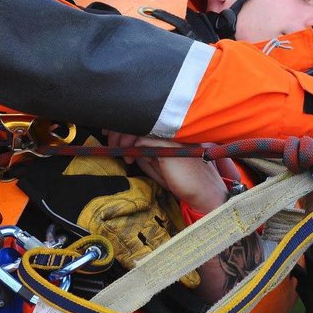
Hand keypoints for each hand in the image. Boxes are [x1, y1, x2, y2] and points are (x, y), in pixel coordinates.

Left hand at [106, 132, 228, 212]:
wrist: (202, 192)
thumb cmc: (182, 180)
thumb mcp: (158, 165)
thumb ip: (145, 154)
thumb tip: (128, 146)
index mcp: (171, 131)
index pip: (145, 120)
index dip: (125, 124)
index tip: (111, 132)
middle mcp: (172, 129)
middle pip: (139, 120)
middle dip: (119, 130)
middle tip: (110, 142)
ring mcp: (171, 135)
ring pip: (139, 128)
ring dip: (123, 138)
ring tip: (118, 151)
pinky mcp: (168, 145)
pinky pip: (143, 140)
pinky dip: (131, 147)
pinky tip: (129, 158)